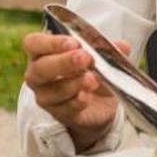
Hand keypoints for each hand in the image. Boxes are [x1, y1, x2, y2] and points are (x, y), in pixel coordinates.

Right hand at [21, 31, 129, 150]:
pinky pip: (64, 109)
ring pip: (52, 90)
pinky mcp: (58, 114)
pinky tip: (87, 97)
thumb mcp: (99, 55)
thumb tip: (122, 46)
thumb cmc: (90, 70)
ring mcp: (46, 96)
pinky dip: (77, 102)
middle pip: (41, 68)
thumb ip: (108, 48)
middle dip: (64, 62)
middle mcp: (38, 74)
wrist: (100, 103)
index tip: (74, 42)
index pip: (34, 43)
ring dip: (74, 83)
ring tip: (93, 79)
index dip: (51, 42)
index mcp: (43, 52)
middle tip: (85, 58)